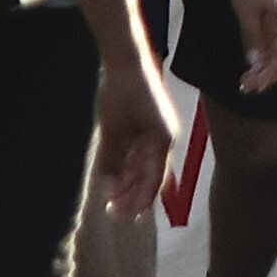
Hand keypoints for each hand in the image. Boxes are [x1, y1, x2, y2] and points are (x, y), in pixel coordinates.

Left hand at [89, 45, 181, 222]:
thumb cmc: (122, 96)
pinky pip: (143, 151)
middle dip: (134, 194)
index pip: (154, 182)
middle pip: (153, 175)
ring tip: (112, 193)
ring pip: (147, 164)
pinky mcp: (151, 122)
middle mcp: (166, 139)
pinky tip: (116, 171)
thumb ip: (113, 162)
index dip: (139, 201)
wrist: (127, 60)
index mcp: (163, 142)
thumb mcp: (113, 132)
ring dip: (131, 180)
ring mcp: (159, 130)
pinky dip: (130, 164)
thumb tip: (111, 188)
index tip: (122, 215)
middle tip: (112, 208)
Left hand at [234, 0, 276, 102]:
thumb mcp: (246, 14)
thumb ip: (252, 39)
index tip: (251, 86)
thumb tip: (255, 62)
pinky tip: (251, 59)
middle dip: (267, 76)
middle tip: (245, 85)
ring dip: (265, 67)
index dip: (269, 77)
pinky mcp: (276, 15)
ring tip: (246, 76)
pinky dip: (265, 55)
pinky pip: (275, 42)